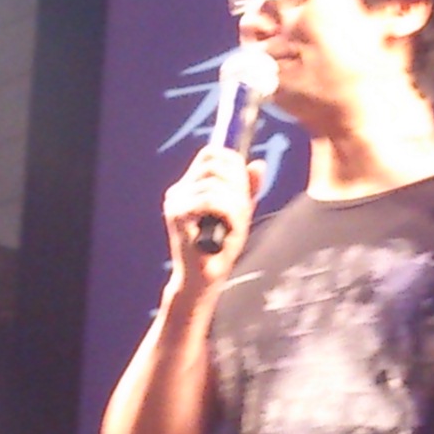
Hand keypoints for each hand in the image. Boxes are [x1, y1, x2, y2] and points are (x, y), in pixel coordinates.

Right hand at [161, 145, 269, 284]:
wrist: (202, 280)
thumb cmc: (219, 248)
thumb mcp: (238, 213)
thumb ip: (247, 188)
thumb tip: (258, 164)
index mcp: (189, 186)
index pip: (210, 154)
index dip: (232, 162)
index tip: (244, 185)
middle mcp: (178, 190)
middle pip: (213, 164)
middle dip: (237, 183)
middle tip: (243, 208)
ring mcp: (175, 201)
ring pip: (215, 184)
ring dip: (235, 203)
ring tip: (236, 223)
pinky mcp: (176, 214)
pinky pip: (210, 200)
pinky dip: (228, 213)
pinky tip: (229, 227)